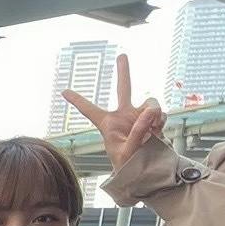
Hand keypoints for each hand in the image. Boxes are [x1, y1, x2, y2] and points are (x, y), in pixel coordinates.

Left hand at [64, 54, 165, 172]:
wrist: (146, 170)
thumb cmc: (128, 165)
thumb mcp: (128, 151)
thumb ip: (138, 131)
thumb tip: (151, 110)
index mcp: (107, 124)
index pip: (90, 110)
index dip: (78, 100)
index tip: (63, 91)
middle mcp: (123, 116)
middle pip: (123, 89)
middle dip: (124, 72)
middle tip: (122, 55)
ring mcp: (138, 116)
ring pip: (150, 102)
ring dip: (154, 113)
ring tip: (152, 130)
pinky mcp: (153, 119)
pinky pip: (160, 112)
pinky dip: (161, 120)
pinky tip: (157, 131)